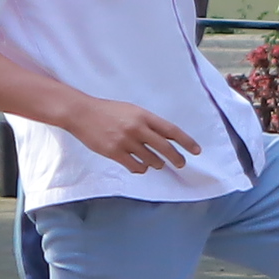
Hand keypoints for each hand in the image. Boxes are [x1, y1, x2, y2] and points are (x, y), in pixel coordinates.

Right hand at [53, 92, 205, 173]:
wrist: (82, 113)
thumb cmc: (108, 111)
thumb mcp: (132, 111)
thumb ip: (148, 123)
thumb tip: (166, 137)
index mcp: (144, 116)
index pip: (171, 130)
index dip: (186, 141)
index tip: (196, 150)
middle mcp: (137, 128)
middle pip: (165, 147)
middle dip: (176, 158)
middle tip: (181, 164)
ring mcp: (125, 141)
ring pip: (151, 159)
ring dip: (157, 164)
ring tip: (157, 163)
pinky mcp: (114, 152)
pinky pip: (135, 166)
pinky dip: (141, 168)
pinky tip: (141, 166)